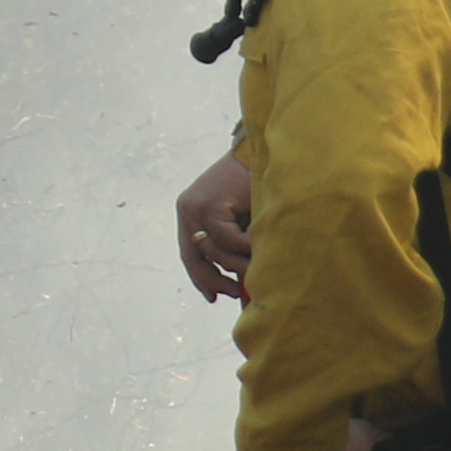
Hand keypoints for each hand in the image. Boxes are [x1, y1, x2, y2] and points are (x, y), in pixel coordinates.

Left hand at [178, 152, 254, 302]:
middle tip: (234, 294)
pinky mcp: (212, 206)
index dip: (200, 278)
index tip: (213, 297)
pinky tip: (259, 249)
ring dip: (238, 265)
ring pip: (216, 252)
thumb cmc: (257, 186)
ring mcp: (197, 208)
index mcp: (190, 212)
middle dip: (213, 280)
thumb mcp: (239, 220)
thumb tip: (239, 283)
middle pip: (194, 257)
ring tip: (255, 272)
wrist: (263, 154)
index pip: (189, 253)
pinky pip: (230, 240)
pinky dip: (246, 249)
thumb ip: (233, 245)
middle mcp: (187, 210)